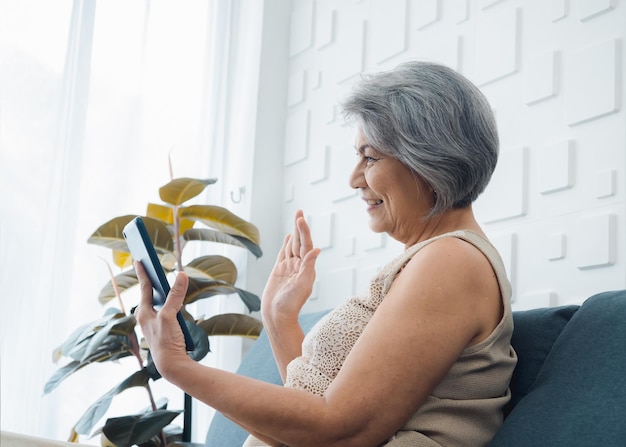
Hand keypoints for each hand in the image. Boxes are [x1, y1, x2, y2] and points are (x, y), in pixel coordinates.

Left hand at [134, 261, 190, 376]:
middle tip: (149, 267)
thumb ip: (175, 295)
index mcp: (143, 313)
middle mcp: (146, 318)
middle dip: (150, 281)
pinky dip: (168, 303)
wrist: (171, 365)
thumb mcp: (170, 316)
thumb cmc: (166, 342)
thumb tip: (181, 275)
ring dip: (160, 292)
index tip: (139, 259)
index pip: (144, 287)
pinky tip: (174, 303)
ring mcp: (154, 324)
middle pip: (148, 294)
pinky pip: (164, 311)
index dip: (143, 272)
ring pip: (157, 303)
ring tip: (161, 281)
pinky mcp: (162, 330)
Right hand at [262, 210, 320, 325]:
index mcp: (306, 268)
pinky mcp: (280, 271)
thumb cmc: (290, 304)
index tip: (300, 219)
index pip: (306, 245)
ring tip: (296, 219)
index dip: (304, 232)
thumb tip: (317, 250)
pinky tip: (287, 237)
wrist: (277, 316)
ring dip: (293, 233)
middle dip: (299, 227)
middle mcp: (299, 266)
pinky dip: (286, 245)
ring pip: (291, 246)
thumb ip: (308, 267)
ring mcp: (289, 268)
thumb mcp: (302, 285)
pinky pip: (284, 254)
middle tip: (299, 211)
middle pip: (299, 242)